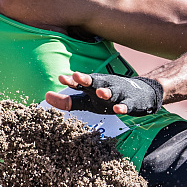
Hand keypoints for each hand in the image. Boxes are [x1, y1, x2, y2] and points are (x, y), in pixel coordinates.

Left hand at [45, 72, 163, 115]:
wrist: (141, 94)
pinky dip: (123, 107)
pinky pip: (127, 105)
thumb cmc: (109, 97)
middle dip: (87, 80)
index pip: (81, 82)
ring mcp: (119, 94)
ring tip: (101, 93)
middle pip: (96, 82)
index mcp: (93, 86)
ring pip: (112, 92)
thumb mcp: (88, 99)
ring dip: (106, 92)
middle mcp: (105, 87)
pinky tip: (118, 109)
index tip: (62, 78)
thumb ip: (68, 100)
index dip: (72, 81)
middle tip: (78, 77)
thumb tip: (45, 97)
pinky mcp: (132, 103)